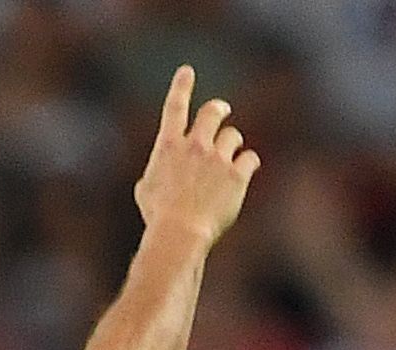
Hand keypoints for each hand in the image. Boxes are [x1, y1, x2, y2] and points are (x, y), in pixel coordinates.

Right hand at [133, 65, 258, 245]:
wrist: (180, 233)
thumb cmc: (159, 216)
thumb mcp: (145, 191)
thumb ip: (157, 171)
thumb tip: (162, 171)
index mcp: (168, 147)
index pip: (175, 108)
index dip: (181, 86)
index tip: (187, 71)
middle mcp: (195, 145)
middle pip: (213, 112)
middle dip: (218, 109)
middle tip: (222, 111)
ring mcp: (218, 158)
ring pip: (233, 136)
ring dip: (231, 146)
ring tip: (226, 164)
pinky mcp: (237, 174)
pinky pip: (250, 159)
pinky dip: (247, 165)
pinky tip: (242, 175)